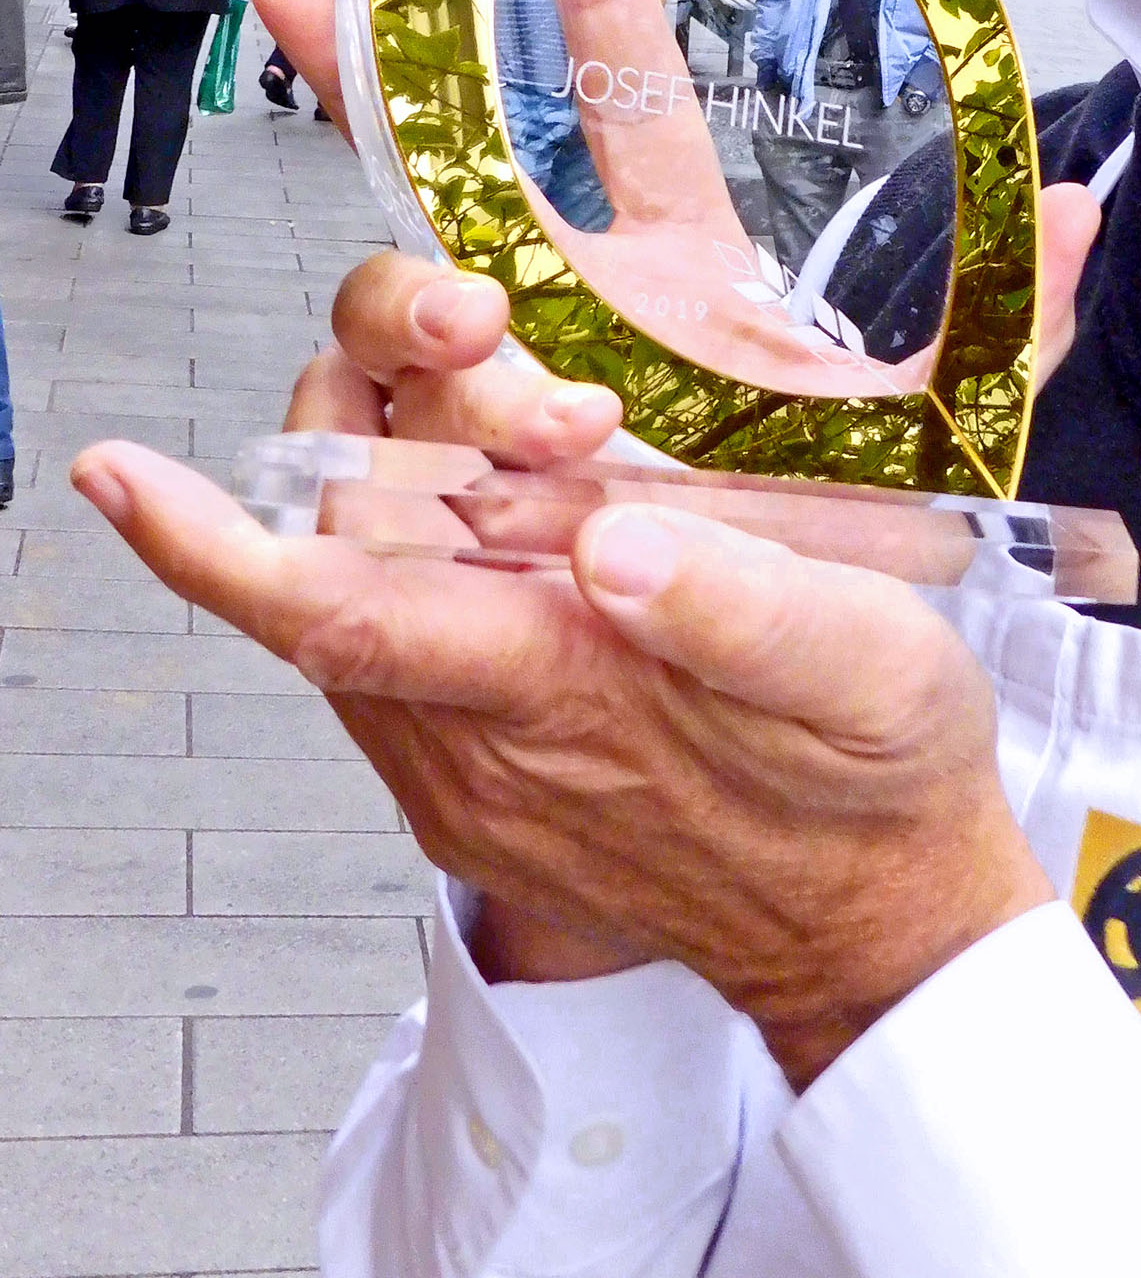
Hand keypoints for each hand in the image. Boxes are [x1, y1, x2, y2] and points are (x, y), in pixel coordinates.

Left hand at [68, 444, 1051, 1086]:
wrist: (881, 924)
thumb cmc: (880, 782)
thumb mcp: (871, 670)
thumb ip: (739, 605)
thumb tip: (607, 544)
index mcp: (563, 692)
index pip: (341, 604)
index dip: (213, 540)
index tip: (121, 476)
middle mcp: (480, 738)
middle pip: (342, 541)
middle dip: (390, 404)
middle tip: (513, 353)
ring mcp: (467, 763)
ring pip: (364, 573)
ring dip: (416, 463)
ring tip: (559, 426)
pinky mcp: (480, 770)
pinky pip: (402, 628)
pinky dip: (432, 537)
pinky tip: (529, 502)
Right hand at [173, 0, 1100, 1004]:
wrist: (804, 804)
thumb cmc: (858, 613)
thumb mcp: (950, 465)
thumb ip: (1015, 329)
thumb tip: (1079, 209)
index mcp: (677, 287)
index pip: (618, 105)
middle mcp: (556, 341)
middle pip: (437, 222)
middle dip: (427, 229)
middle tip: (494, 312)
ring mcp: (475, 450)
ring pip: (372, 355)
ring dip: (416, 376)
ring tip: (535, 456)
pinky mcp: (419, 567)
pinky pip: (312, 513)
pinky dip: (221, 514)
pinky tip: (149, 492)